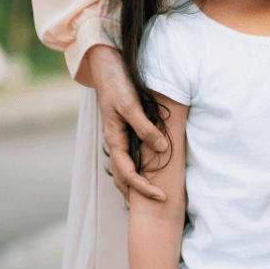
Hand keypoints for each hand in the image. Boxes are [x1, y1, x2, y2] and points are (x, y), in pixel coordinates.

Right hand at [85, 44, 167, 200]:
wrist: (107, 64)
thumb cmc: (117, 84)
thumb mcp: (131, 105)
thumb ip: (145, 128)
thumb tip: (162, 149)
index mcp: (114, 139)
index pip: (128, 173)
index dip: (143, 187)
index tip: (161, 196)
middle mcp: (116, 140)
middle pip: (124, 175)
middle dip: (138, 192)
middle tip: (159, 204)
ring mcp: (121, 135)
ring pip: (128, 165)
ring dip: (139, 181)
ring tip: (155, 194)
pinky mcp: (127, 127)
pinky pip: (134, 152)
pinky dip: (142, 164)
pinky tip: (153, 168)